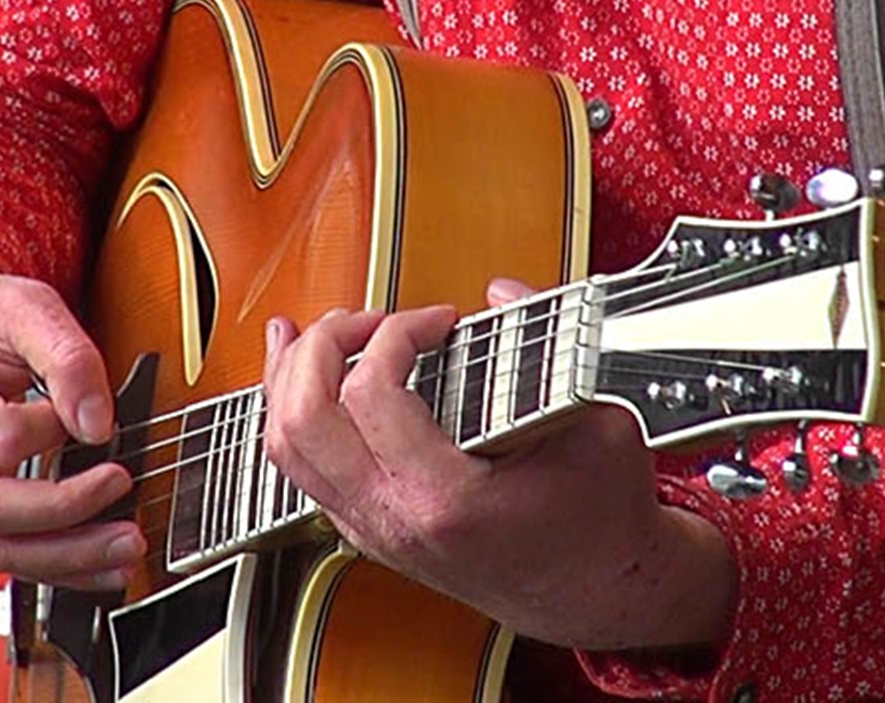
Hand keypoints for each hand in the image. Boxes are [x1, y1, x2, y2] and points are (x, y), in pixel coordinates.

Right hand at [0, 252, 144, 588]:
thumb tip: (97, 421)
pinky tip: (97, 564)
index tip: (92, 417)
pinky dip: (53, 565)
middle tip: (123, 489)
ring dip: (66, 557)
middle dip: (68, 512)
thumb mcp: (24, 308)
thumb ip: (66, 357)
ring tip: (124, 549)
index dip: (54, 430)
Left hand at [263, 278, 735, 649]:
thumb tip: (504, 291)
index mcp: (444, 500)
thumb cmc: (600, 523)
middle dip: (324, 344)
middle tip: (371, 320)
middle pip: (301, 418)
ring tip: (321, 334)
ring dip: (292, 377)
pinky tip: (301, 378)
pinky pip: (301, 469)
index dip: (397, 332)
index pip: (371, 392)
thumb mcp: (599, 425)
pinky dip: (292, 414)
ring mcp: (373, 530)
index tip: (438, 320)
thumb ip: (552, 350)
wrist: (595, 592)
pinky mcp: (370, 531)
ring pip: (284, 448)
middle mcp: (393, 520)